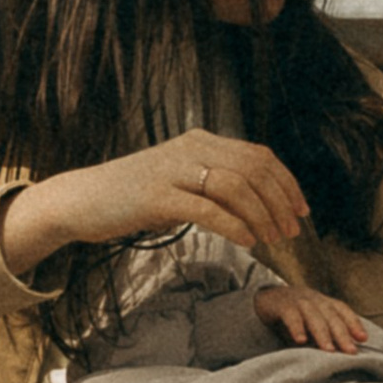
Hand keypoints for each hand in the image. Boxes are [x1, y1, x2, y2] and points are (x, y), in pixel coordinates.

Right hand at [0, 126, 306, 278]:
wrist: (81, 200)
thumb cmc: (132, 197)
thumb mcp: (178, 180)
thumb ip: (212, 184)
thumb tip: (255, 203)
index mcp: (199, 141)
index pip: (259, 155)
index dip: (287, 183)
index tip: (301, 210)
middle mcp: (190, 148)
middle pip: (254, 169)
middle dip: (280, 202)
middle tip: (292, 231)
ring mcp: (173, 170)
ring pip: (236, 187)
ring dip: (262, 215)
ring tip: (272, 239)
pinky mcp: (157, 196)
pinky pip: (208, 209)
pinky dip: (235, 226)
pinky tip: (247, 241)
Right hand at [256, 283, 368, 354]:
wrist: (262, 299)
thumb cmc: (292, 316)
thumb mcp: (310, 323)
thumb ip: (323, 335)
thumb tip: (341, 355)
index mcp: (323, 302)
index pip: (342, 310)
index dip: (354, 323)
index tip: (363, 339)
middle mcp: (313, 298)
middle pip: (331, 315)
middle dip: (342, 334)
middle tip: (350, 351)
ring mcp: (296, 299)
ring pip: (313, 315)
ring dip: (322, 333)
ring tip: (328, 350)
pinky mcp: (279, 304)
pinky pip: (290, 316)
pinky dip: (297, 327)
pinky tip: (300, 341)